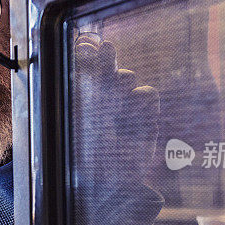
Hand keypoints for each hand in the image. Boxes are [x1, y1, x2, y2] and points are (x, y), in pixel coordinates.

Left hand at [73, 36, 159, 186]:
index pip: (81, 63)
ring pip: (128, 76)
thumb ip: (86, 76)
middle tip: (103, 50)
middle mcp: (99, 99)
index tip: (87, 42)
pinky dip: (143, 103)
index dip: (87, 49)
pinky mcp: (145, 118)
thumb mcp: (82, 108)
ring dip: (123, 83)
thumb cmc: (87, 148)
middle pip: (106, 62)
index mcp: (76, 97)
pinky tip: (136, 116)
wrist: (112, 183)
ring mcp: (123, 107)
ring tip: (117, 99)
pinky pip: (149, 95)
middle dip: (105, 56)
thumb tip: (86, 44)